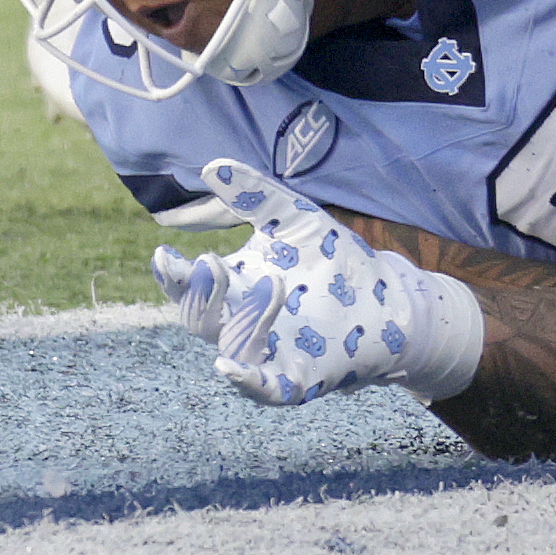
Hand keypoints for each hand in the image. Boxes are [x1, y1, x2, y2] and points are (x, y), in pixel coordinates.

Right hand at [154, 158, 481, 406]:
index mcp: (231, 287)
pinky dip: (245, 381)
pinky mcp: (301, 377)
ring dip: (245, 317)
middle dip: (200, 293)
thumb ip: (253, 195)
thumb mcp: (293, 217)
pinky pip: (265, 388)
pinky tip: (229, 367)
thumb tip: (211, 166)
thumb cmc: (333, 258)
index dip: (172, 273)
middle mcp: (239, 324)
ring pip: (232, 347)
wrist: (390, 297)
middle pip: (198, 318)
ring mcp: (269, 354)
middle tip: (209, 264)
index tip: (165, 253)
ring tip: (273, 283)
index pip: (186, 286)